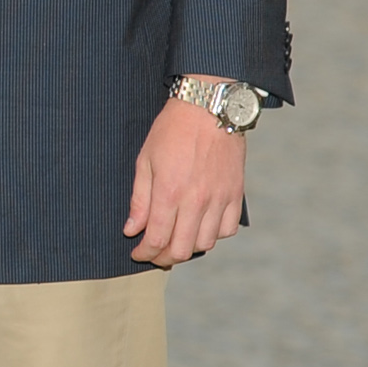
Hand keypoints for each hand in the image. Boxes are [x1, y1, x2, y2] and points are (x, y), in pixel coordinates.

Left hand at [125, 86, 245, 265]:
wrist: (209, 108)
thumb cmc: (172, 131)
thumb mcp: (145, 161)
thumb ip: (139, 200)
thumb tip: (131, 230)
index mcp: (169, 193)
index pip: (156, 240)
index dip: (144, 253)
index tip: (137, 252)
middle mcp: (196, 201)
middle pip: (182, 250)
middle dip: (163, 258)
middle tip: (154, 253)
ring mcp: (219, 199)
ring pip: (206, 244)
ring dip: (188, 248)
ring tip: (176, 239)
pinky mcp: (236, 194)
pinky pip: (227, 229)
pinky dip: (213, 235)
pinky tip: (200, 226)